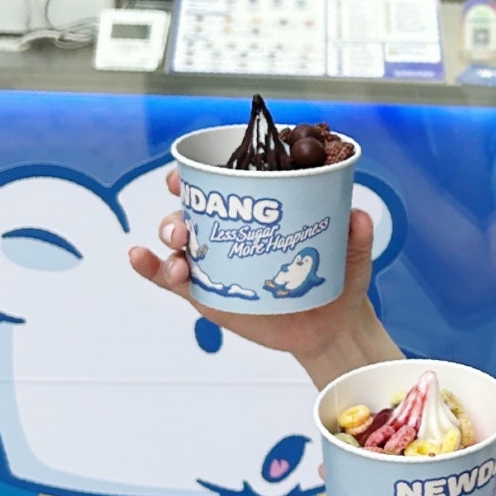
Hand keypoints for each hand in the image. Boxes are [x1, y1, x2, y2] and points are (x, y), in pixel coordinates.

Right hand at [128, 168, 401, 384]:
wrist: (332, 327)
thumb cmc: (338, 280)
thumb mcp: (352, 254)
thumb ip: (356, 235)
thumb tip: (357, 216)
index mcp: (259, 213)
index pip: (224, 183)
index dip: (200, 170)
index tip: (191, 169)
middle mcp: (230, 232)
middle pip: (192, 208)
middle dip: (180, 206)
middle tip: (188, 218)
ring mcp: (214, 264)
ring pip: (177, 241)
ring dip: (168, 234)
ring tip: (179, 249)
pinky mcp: (206, 296)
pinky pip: (169, 278)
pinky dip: (149, 267)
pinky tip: (138, 257)